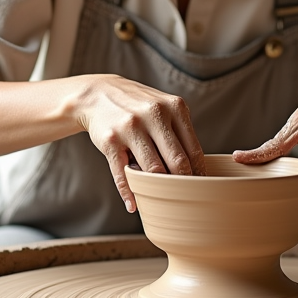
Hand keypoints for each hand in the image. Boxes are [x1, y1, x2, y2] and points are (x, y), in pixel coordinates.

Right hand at [73, 74, 207, 212]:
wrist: (97, 93)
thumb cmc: (138, 106)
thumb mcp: (163, 108)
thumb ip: (180, 132)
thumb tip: (196, 169)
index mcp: (174, 107)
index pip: (194, 150)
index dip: (198, 173)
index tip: (199, 188)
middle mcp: (154, 114)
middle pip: (177, 162)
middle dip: (182, 184)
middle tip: (184, 198)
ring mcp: (131, 127)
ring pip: (152, 169)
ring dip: (158, 189)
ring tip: (161, 200)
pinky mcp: (111, 140)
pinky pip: (123, 173)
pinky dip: (129, 192)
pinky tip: (133, 204)